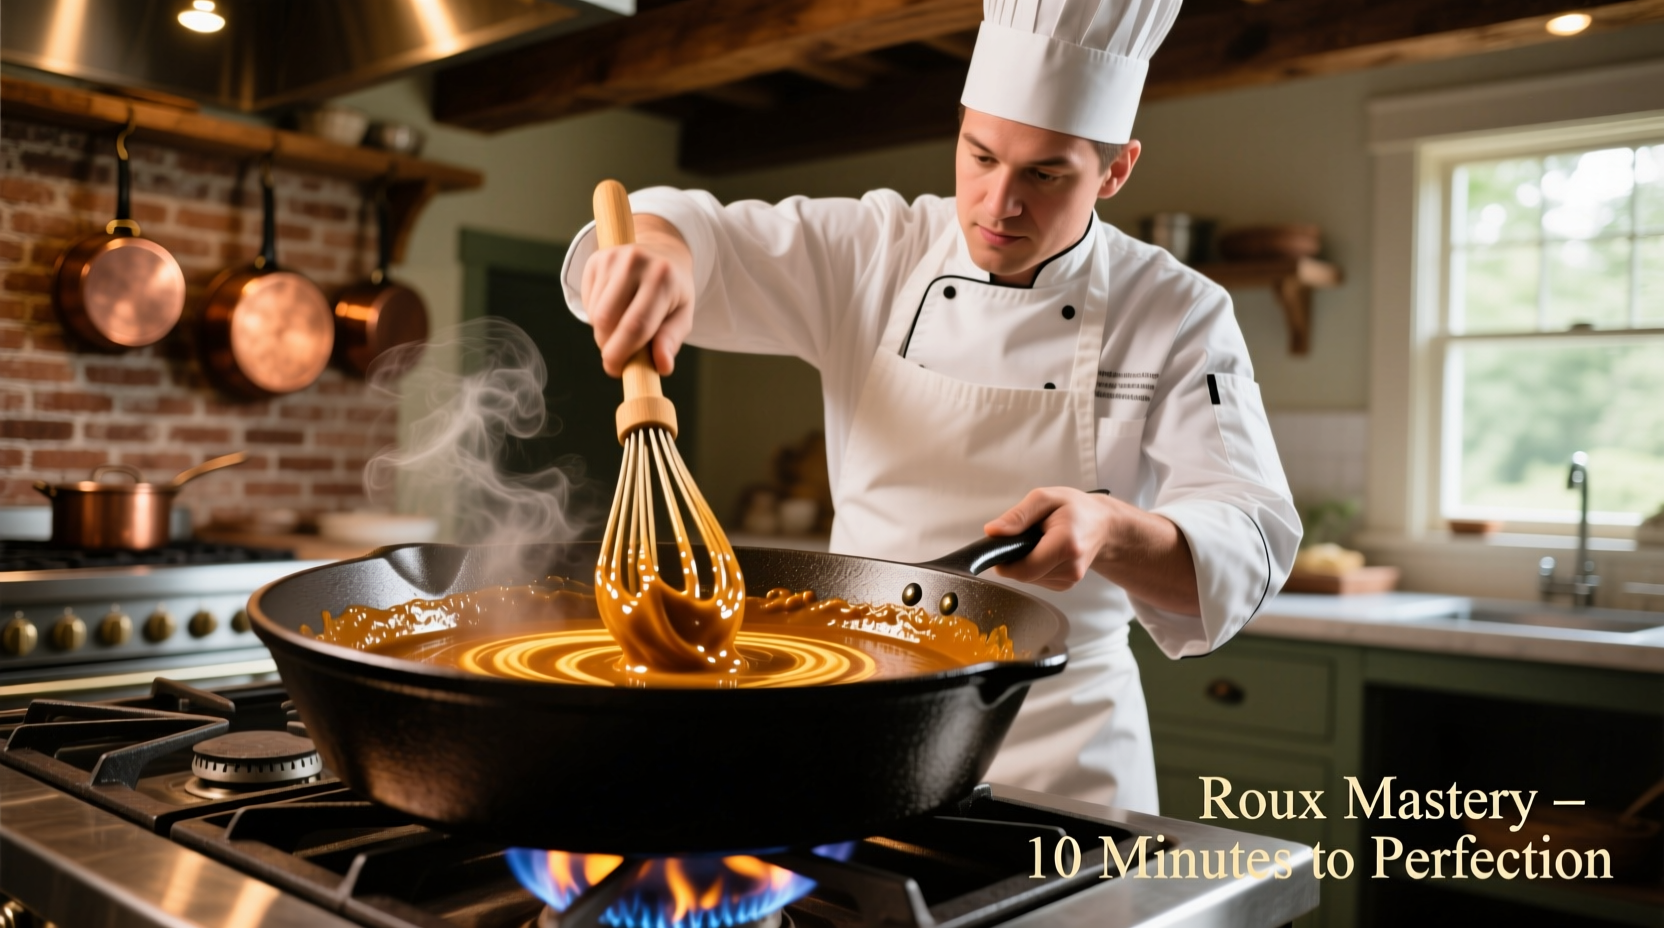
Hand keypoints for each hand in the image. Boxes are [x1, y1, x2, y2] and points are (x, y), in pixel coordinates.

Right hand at [580, 214, 695, 376]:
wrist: (661, 253)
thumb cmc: (673, 292)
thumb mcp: (682, 315)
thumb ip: (671, 341)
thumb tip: (662, 367)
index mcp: (663, 278)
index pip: (636, 325)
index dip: (622, 353)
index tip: (616, 370)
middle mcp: (636, 262)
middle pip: (608, 321)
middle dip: (608, 347)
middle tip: (616, 357)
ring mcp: (613, 258)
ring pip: (596, 314)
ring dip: (603, 333)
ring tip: (621, 329)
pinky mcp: (596, 259)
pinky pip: (588, 302)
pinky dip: (597, 316)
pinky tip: (614, 309)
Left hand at [984, 487, 1201, 613]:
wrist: (1103, 524)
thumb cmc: (1076, 509)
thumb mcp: (1045, 499)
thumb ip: (1018, 516)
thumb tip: (992, 532)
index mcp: (1066, 545)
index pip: (1024, 569)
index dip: (1004, 563)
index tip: (1000, 548)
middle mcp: (1071, 568)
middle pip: (1024, 575)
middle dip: (1015, 557)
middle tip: (1024, 536)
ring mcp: (1071, 580)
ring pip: (1029, 578)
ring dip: (1025, 561)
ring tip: (1039, 541)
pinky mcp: (1067, 585)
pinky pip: (1038, 579)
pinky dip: (1035, 566)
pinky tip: (1045, 551)